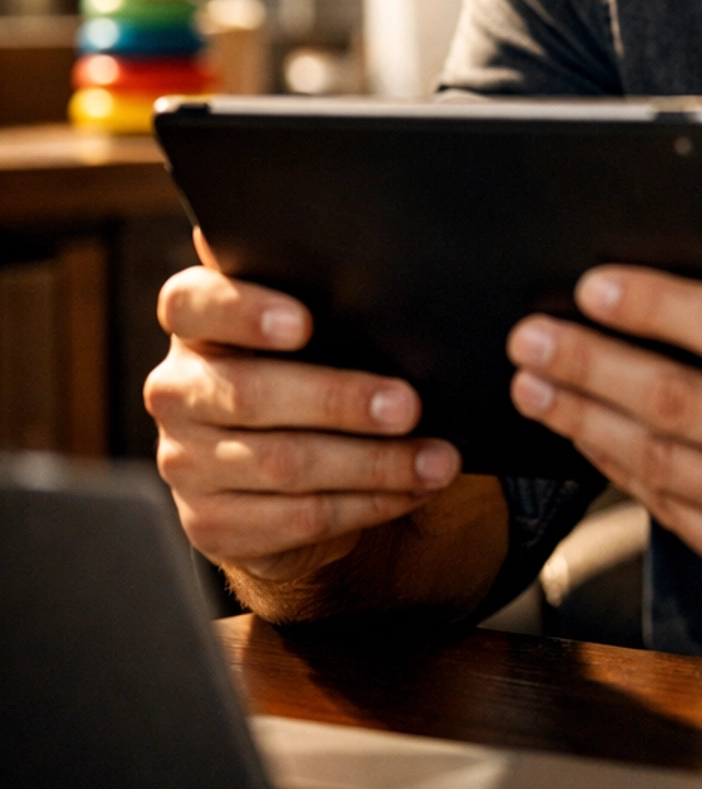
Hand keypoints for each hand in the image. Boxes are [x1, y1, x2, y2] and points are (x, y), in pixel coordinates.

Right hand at [146, 229, 466, 606]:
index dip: (243, 310)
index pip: (190, 304)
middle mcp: (176, 390)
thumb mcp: (310, 333)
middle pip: (250, 392)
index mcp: (195, 326)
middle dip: (340, 400)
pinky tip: (413, 490)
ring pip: (282, 464)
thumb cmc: (307, 372)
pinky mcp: (211, 522)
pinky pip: (297, 517)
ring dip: (373, 464)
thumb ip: (319, 296)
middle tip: (409, 404)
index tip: (304, 323)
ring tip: (438, 459)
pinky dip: (367, 504)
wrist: (273, 478)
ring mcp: (185, 461)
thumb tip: (390, 266)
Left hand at [507, 222, 701, 625]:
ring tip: (534, 384)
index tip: (594, 283)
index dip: (656, 305)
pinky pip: (673, 513)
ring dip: (584, 419)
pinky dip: (620, 471)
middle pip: (677, 401)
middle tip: (530, 335)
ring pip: (661, 463)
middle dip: (589, 364)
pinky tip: (587, 436)